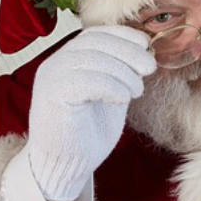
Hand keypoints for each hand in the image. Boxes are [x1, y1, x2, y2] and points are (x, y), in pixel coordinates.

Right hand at [25, 25, 155, 200]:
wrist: (63, 167)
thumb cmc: (86, 134)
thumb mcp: (109, 95)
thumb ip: (119, 74)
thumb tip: (145, 54)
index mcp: (67, 60)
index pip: (95, 34)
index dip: (123, 35)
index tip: (146, 45)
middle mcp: (55, 64)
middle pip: (95, 42)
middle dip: (129, 51)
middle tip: (149, 68)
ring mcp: (51, 78)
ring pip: (94, 59)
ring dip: (124, 73)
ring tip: (136, 91)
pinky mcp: (52, 95)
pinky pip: (87, 80)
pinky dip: (111, 86)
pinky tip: (122, 99)